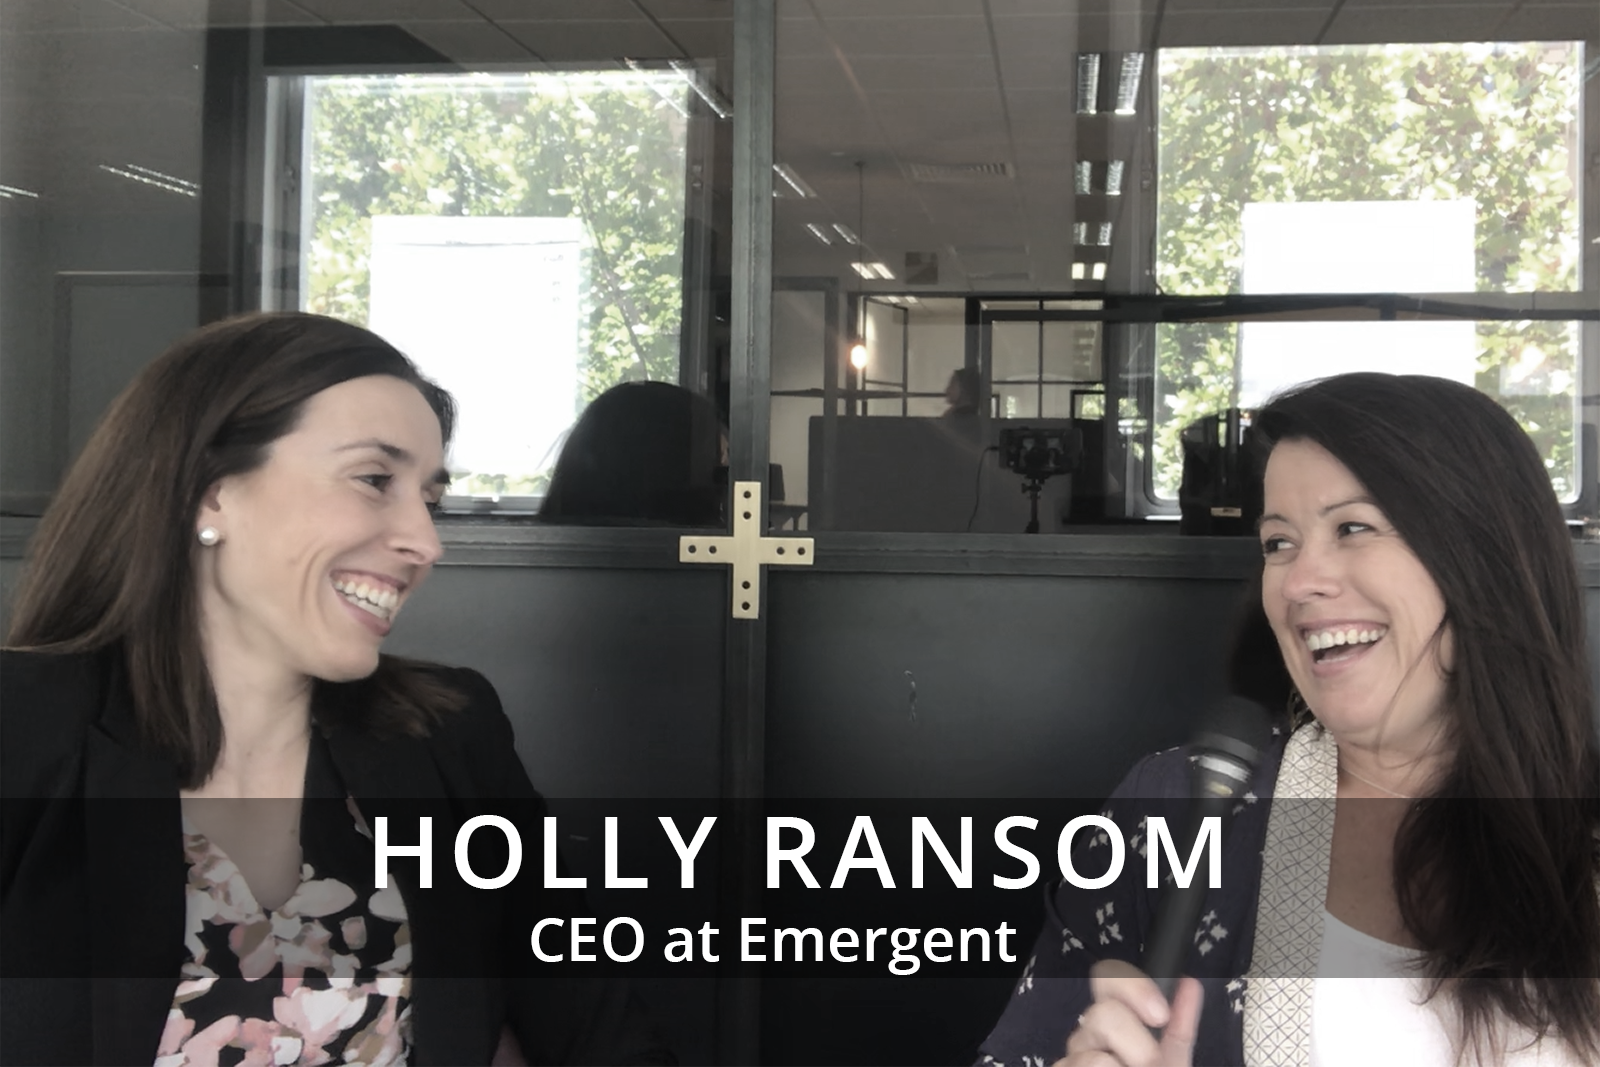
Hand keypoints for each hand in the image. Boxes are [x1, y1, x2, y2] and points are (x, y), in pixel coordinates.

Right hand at [1054, 960, 1203, 1066]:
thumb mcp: (1173, 1063)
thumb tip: (1191, 984)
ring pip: (1095, 1058)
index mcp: (1118, 1023)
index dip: (1132, 987)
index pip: (1108, 978)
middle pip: (1103, 1014)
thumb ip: (1180, 1029)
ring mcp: (1072, 1060)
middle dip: (1139, 1047)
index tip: (1160, 1016)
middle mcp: (1089, 1036)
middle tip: (1151, 1066)